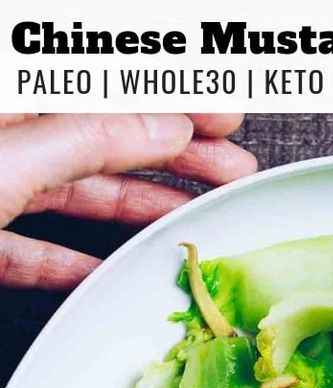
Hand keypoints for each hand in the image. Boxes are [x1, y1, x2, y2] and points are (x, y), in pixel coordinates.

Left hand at [0, 113, 256, 289]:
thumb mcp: (11, 159)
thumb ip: (87, 142)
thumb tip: (164, 128)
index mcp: (11, 97)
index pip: (109, 92)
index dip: (174, 103)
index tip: (226, 120)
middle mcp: (4, 139)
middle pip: (101, 140)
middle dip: (172, 157)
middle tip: (231, 172)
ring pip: (74, 194)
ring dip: (138, 209)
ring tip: (191, 220)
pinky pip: (35, 249)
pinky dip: (75, 262)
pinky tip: (108, 271)